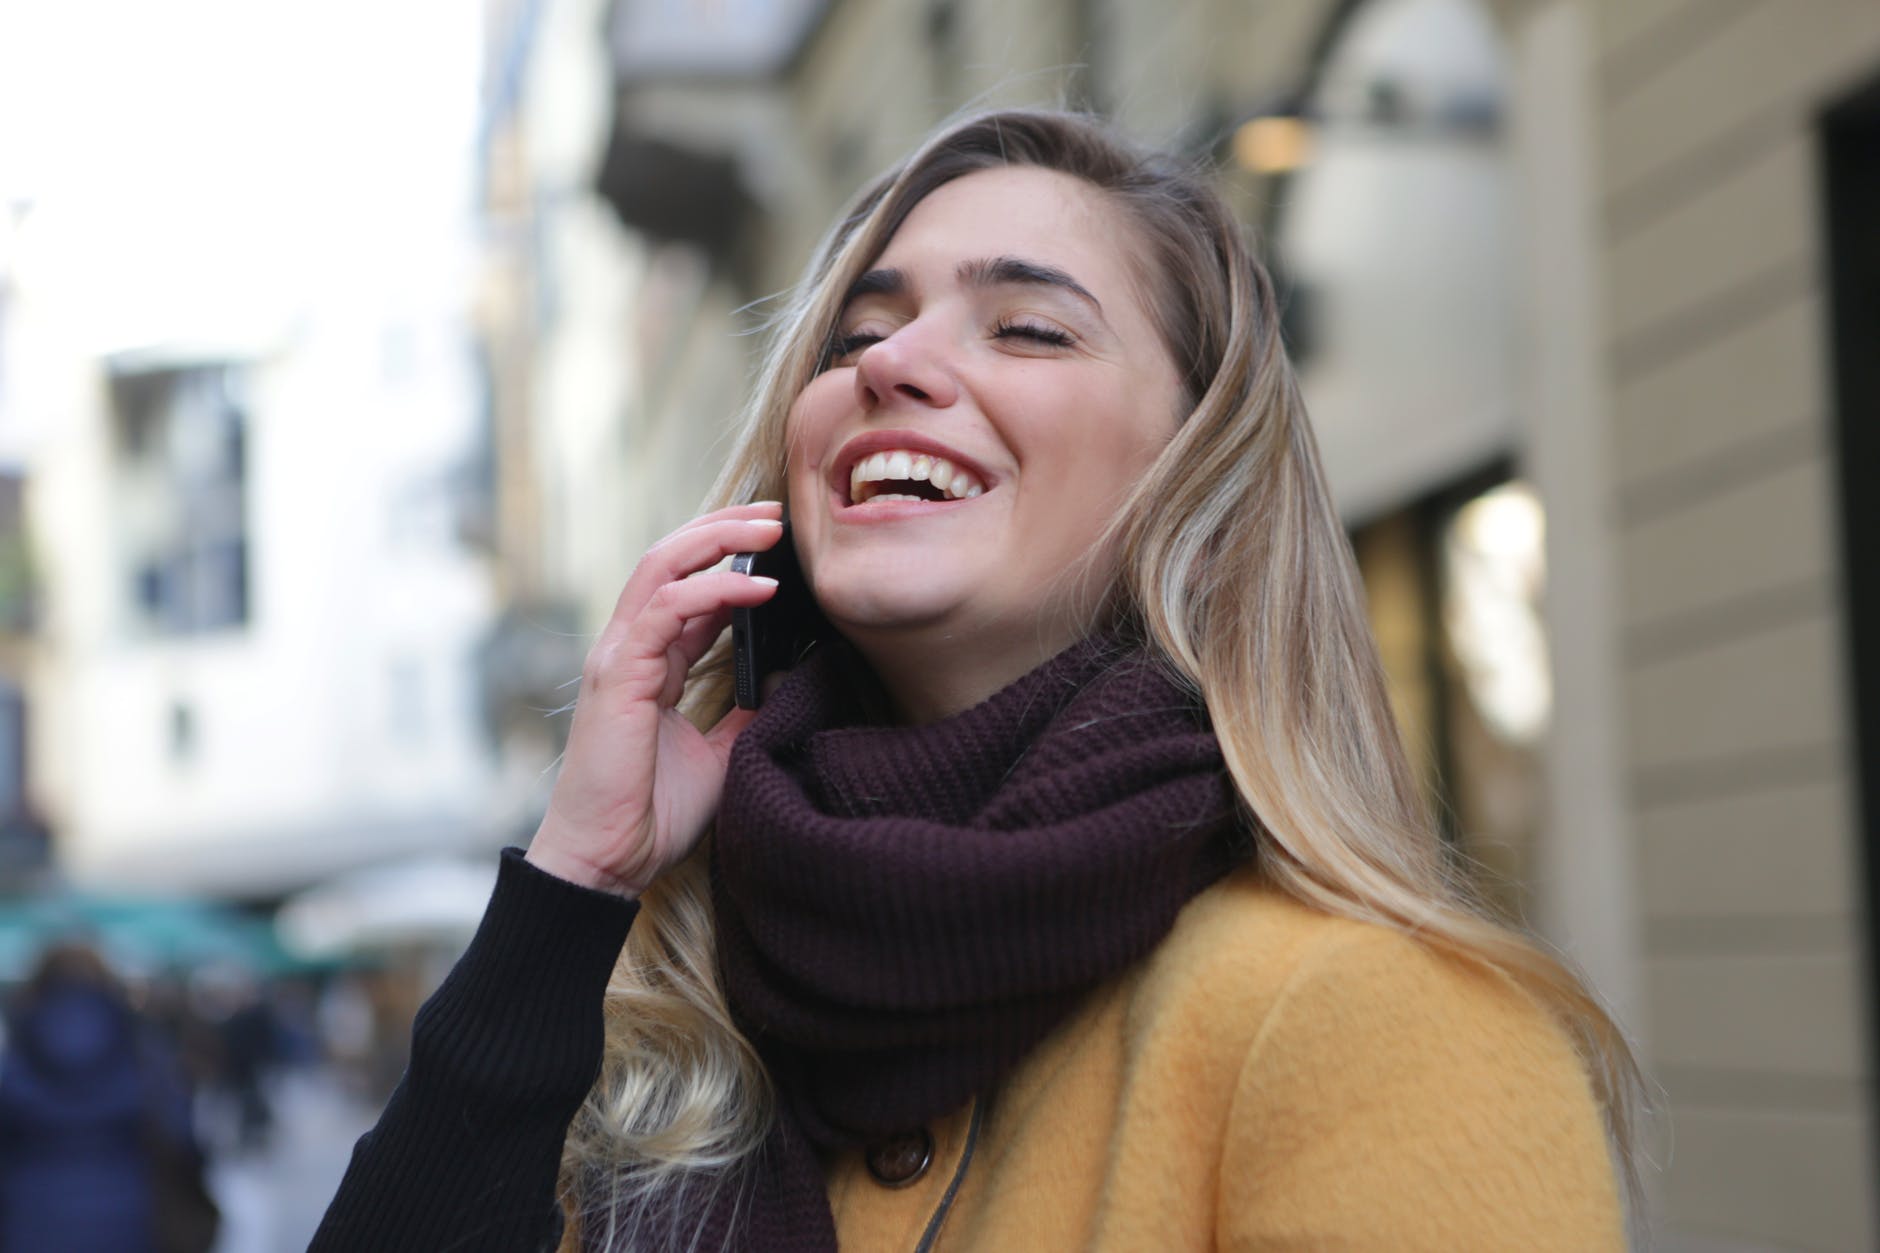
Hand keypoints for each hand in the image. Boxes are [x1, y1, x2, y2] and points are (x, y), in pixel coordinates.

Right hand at [525, 502, 783, 895]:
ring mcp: (618, 655)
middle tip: (779, 515)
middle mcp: (628, 647)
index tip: (779, 542)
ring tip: (772, 532)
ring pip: (663, 566)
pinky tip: (761, 589)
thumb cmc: (654, 813)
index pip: (686, 583)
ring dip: (720, 540)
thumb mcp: (722, 751)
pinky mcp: (619, 674)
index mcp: (649, 660)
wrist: (611, 860)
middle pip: (669, 556)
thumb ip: (748, 710)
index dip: (729, 555)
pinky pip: (668, 611)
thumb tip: (790, 675)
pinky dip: (716, 590)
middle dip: (724, 526)